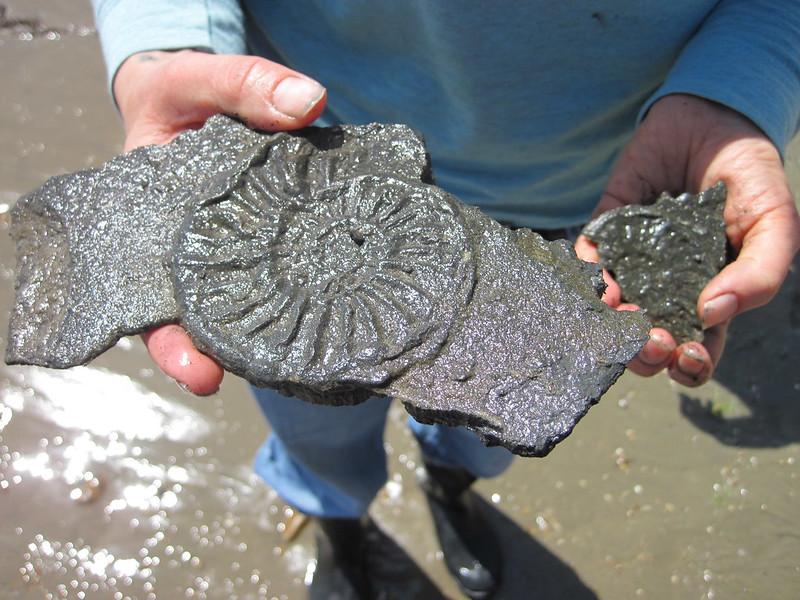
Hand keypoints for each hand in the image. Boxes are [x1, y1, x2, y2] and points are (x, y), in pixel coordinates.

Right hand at [114, 49, 326, 393]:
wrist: (201, 101)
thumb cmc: (183, 98)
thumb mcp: (197, 81)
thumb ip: (244, 86)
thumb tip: (308, 101)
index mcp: (160, 233)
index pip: (158, 305)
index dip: (175, 344)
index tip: (199, 375)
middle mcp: (202, 258)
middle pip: (211, 323)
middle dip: (226, 357)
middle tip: (244, 383)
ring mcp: (244, 255)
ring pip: (260, 306)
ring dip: (283, 335)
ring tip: (314, 361)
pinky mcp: (284, 241)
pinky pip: (301, 269)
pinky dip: (322, 288)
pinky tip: (354, 305)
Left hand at [575, 94, 799, 386]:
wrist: (713, 119)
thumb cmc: (750, 178)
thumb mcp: (775, 224)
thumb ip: (760, 274)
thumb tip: (711, 313)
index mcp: (709, 298)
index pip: (696, 351)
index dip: (689, 366)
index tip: (686, 356)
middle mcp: (666, 290)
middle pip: (648, 342)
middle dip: (646, 355)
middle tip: (652, 341)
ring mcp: (633, 264)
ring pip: (612, 313)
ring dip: (613, 325)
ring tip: (625, 317)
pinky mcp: (605, 233)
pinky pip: (587, 264)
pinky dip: (589, 278)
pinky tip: (602, 282)